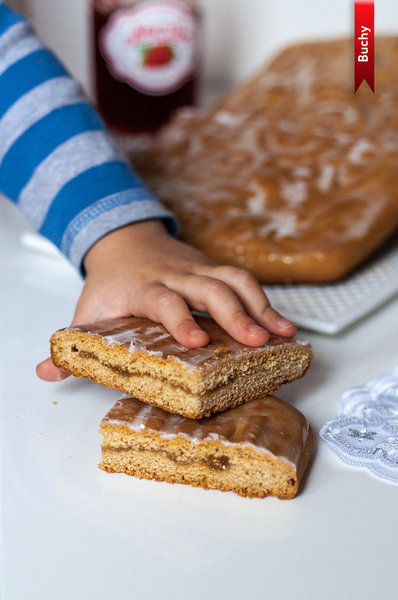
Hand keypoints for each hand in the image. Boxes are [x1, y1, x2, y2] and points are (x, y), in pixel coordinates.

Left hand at [36, 220, 295, 380]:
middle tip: (258, 343)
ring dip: (262, 306)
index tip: (195, 343)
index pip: (163, 300)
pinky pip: (243, 280)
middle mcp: (176, 276)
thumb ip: (73, 342)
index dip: (179, 319)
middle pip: (211, 288)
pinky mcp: (213, 270)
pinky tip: (283, 326)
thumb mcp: (87, 310)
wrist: (124, 241)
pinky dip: (265, 302)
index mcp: (143, 288)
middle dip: (237, 315)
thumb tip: (45, 372)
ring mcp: (198, 270)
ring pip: (235, 280)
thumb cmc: (110, 284)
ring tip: (285, 335)